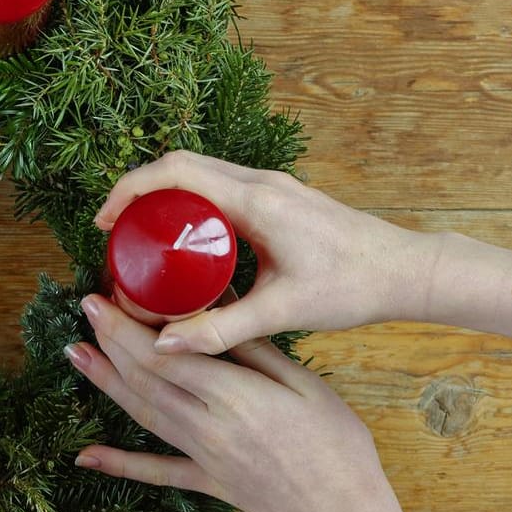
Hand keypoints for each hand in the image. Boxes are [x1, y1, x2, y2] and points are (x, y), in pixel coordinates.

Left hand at [66, 292, 402, 511]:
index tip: (101, 300)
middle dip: (109, 342)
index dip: (125, 327)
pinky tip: (85, 455)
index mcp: (233, 396)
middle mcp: (207, 426)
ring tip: (74, 355)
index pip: (163, 355)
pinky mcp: (206, 482)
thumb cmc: (336, 443)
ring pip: (142, 414)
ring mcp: (202, 457)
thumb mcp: (302, 384)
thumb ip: (252, 349)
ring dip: (104, 383)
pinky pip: (155, 471)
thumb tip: (217, 309)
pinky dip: (118, 462)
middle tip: (84, 312)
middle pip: (144, 379)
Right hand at [95, 150, 432, 354]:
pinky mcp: (279, 197)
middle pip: (180, 165)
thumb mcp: (282, 311)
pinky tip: (187, 242)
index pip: (176, 173)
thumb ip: (220, 329)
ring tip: (142, 237)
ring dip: (164, 195)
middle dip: (138, 191)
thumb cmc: (353, 286)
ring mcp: (271, 185)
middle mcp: (261, 182)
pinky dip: (191, 203)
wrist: (407, 271)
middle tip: (115, 232)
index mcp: (256, 201)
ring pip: (200, 173)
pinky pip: (220, 186)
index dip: (130, 189)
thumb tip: (162, 347)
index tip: (105, 220)